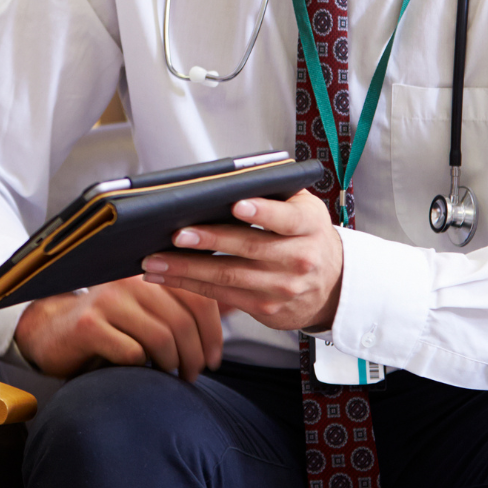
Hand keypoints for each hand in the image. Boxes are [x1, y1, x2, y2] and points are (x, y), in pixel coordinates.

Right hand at [13, 274, 223, 380]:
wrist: (54, 333)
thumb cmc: (111, 324)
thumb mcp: (148, 309)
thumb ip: (184, 305)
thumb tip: (237, 304)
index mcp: (151, 272)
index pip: (197, 297)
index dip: (213, 333)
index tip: (215, 359)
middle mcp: (129, 280)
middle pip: (182, 321)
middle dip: (195, 356)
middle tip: (194, 375)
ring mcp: (107, 300)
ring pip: (161, 338)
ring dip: (173, 365)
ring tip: (173, 376)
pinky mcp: (89, 325)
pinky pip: (132, 353)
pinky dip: (143, 368)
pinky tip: (142, 372)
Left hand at [140, 191, 342, 331]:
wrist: (332, 285)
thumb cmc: (306, 236)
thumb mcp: (304, 208)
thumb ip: (274, 193)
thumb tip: (229, 179)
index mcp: (309, 225)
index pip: (286, 217)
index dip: (262, 211)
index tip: (236, 204)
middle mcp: (300, 257)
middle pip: (249, 248)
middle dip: (209, 241)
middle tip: (176, 234)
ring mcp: (282, 286)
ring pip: (228, 276)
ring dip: (186, 268)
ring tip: (155, 259)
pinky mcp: (266, 308)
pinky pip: (221, 295)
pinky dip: (189, 284)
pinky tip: (165, 276)